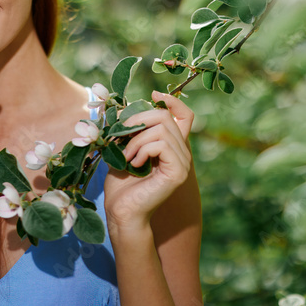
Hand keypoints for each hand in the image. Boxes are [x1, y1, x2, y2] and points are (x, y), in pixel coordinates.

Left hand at [104, 90, 194, 232]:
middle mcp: (181, 152)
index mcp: (171, 146)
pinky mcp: (178, 172)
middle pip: (165, 116)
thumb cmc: (121, 184)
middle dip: (138, 120)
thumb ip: (131, 129)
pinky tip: (134, 164)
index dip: (172, 101)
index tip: (153, 94)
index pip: (184, 115)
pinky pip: (162, 144)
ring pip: (161, 128)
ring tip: (126, 156)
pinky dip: (142, 149)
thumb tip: (125, 107)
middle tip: (121, 137)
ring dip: (137, 139)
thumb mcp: (124, 148)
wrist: (121, 211)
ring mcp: (183, 163)